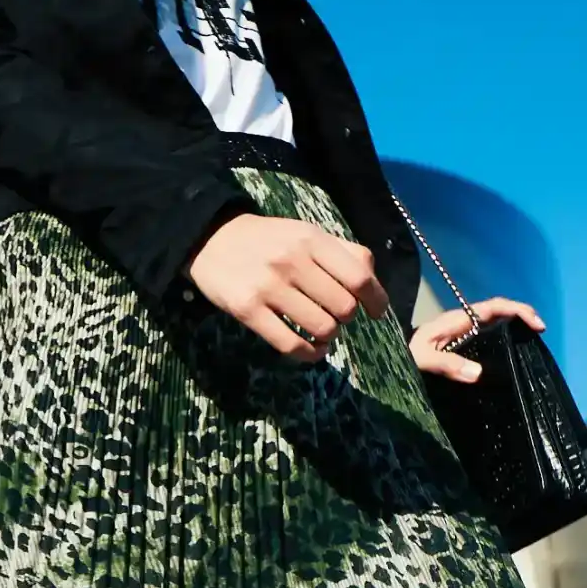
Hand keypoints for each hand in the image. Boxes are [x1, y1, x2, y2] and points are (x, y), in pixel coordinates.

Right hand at [183, 213, 389, 360]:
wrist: (211, 238)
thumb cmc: (267, 240)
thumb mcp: (305, 233)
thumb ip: (341, 251)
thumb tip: (373, 280)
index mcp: (311, 239)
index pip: (359, 276)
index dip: (376, 299)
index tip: (376, 312)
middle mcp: (292, 261)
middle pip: (344, 307)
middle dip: (347, 318)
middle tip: (335, 315)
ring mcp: (269, 287)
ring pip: (321, 328)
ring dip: (328, 336)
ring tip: (322, 331)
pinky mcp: (248, 310)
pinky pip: (291, 344)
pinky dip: (309, 354)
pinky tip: (312, 350)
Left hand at [408, 296, 545, 383]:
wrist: (385, 356)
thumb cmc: (401, 354)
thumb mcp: (420, 359)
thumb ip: (446, 364)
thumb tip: (478, 373)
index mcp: (456, 319)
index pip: (493, 306)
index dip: (517, 310)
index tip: (536, 324)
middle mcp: (462, 322)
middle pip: (498, 311)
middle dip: (521, 316)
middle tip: (539, 332)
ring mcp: (461, 332)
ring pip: (493, 323)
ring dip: (513, 326)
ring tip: (531, 340)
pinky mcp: (458, 344)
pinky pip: (485, 336)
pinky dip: (502, 338)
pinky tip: (509, 353)